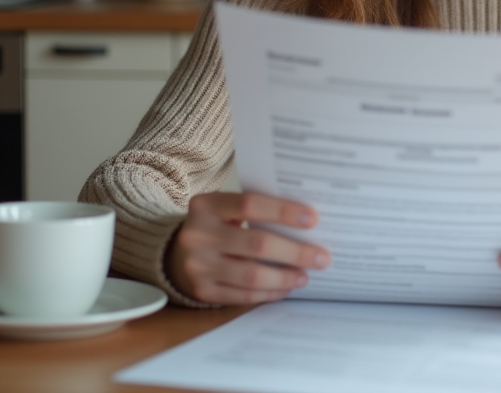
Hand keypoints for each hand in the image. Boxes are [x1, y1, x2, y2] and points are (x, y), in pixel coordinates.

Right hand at [165, 191, 330, 304]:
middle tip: (322, 258)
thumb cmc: (217, 226)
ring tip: (305, 276)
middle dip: (295, 252)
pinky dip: (268, 293)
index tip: (313, 219)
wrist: (178, 254)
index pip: (250, 204)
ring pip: (252, 275)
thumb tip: (308, 224)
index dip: (283, 212)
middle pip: (257, 244)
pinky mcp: (202, 291)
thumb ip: (257, 211)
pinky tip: (285, 288)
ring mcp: (198, 266)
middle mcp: (198, 235)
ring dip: (285, 277)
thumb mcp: (226, 209)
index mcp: (206, 205)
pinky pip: (243, 295)